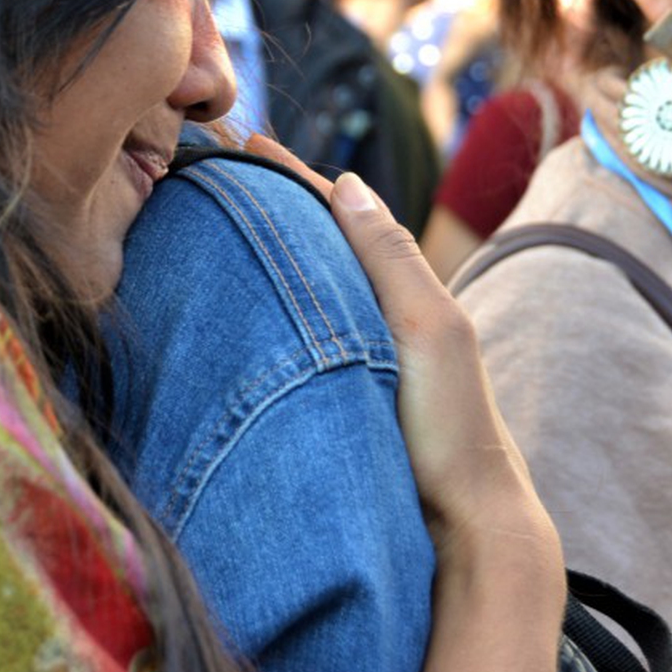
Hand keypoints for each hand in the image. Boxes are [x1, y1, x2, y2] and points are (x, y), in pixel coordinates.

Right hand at [242, 135, 560, 572]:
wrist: (465, 529)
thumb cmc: (453, 430)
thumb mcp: (431, 328)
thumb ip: (392, 257)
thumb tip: (347, 182)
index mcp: (403, 293)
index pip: (339, 215)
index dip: (293, 177)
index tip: (243, 142)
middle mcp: (377, 321)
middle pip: (315, 248)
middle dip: (268, 207)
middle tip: (210, 174)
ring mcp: (354, 362)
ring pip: (299, 293)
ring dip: (260, 257)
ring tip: (206, 228)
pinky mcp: (330, 404)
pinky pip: (287, 340)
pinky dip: (259, 312)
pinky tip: (224, 315)